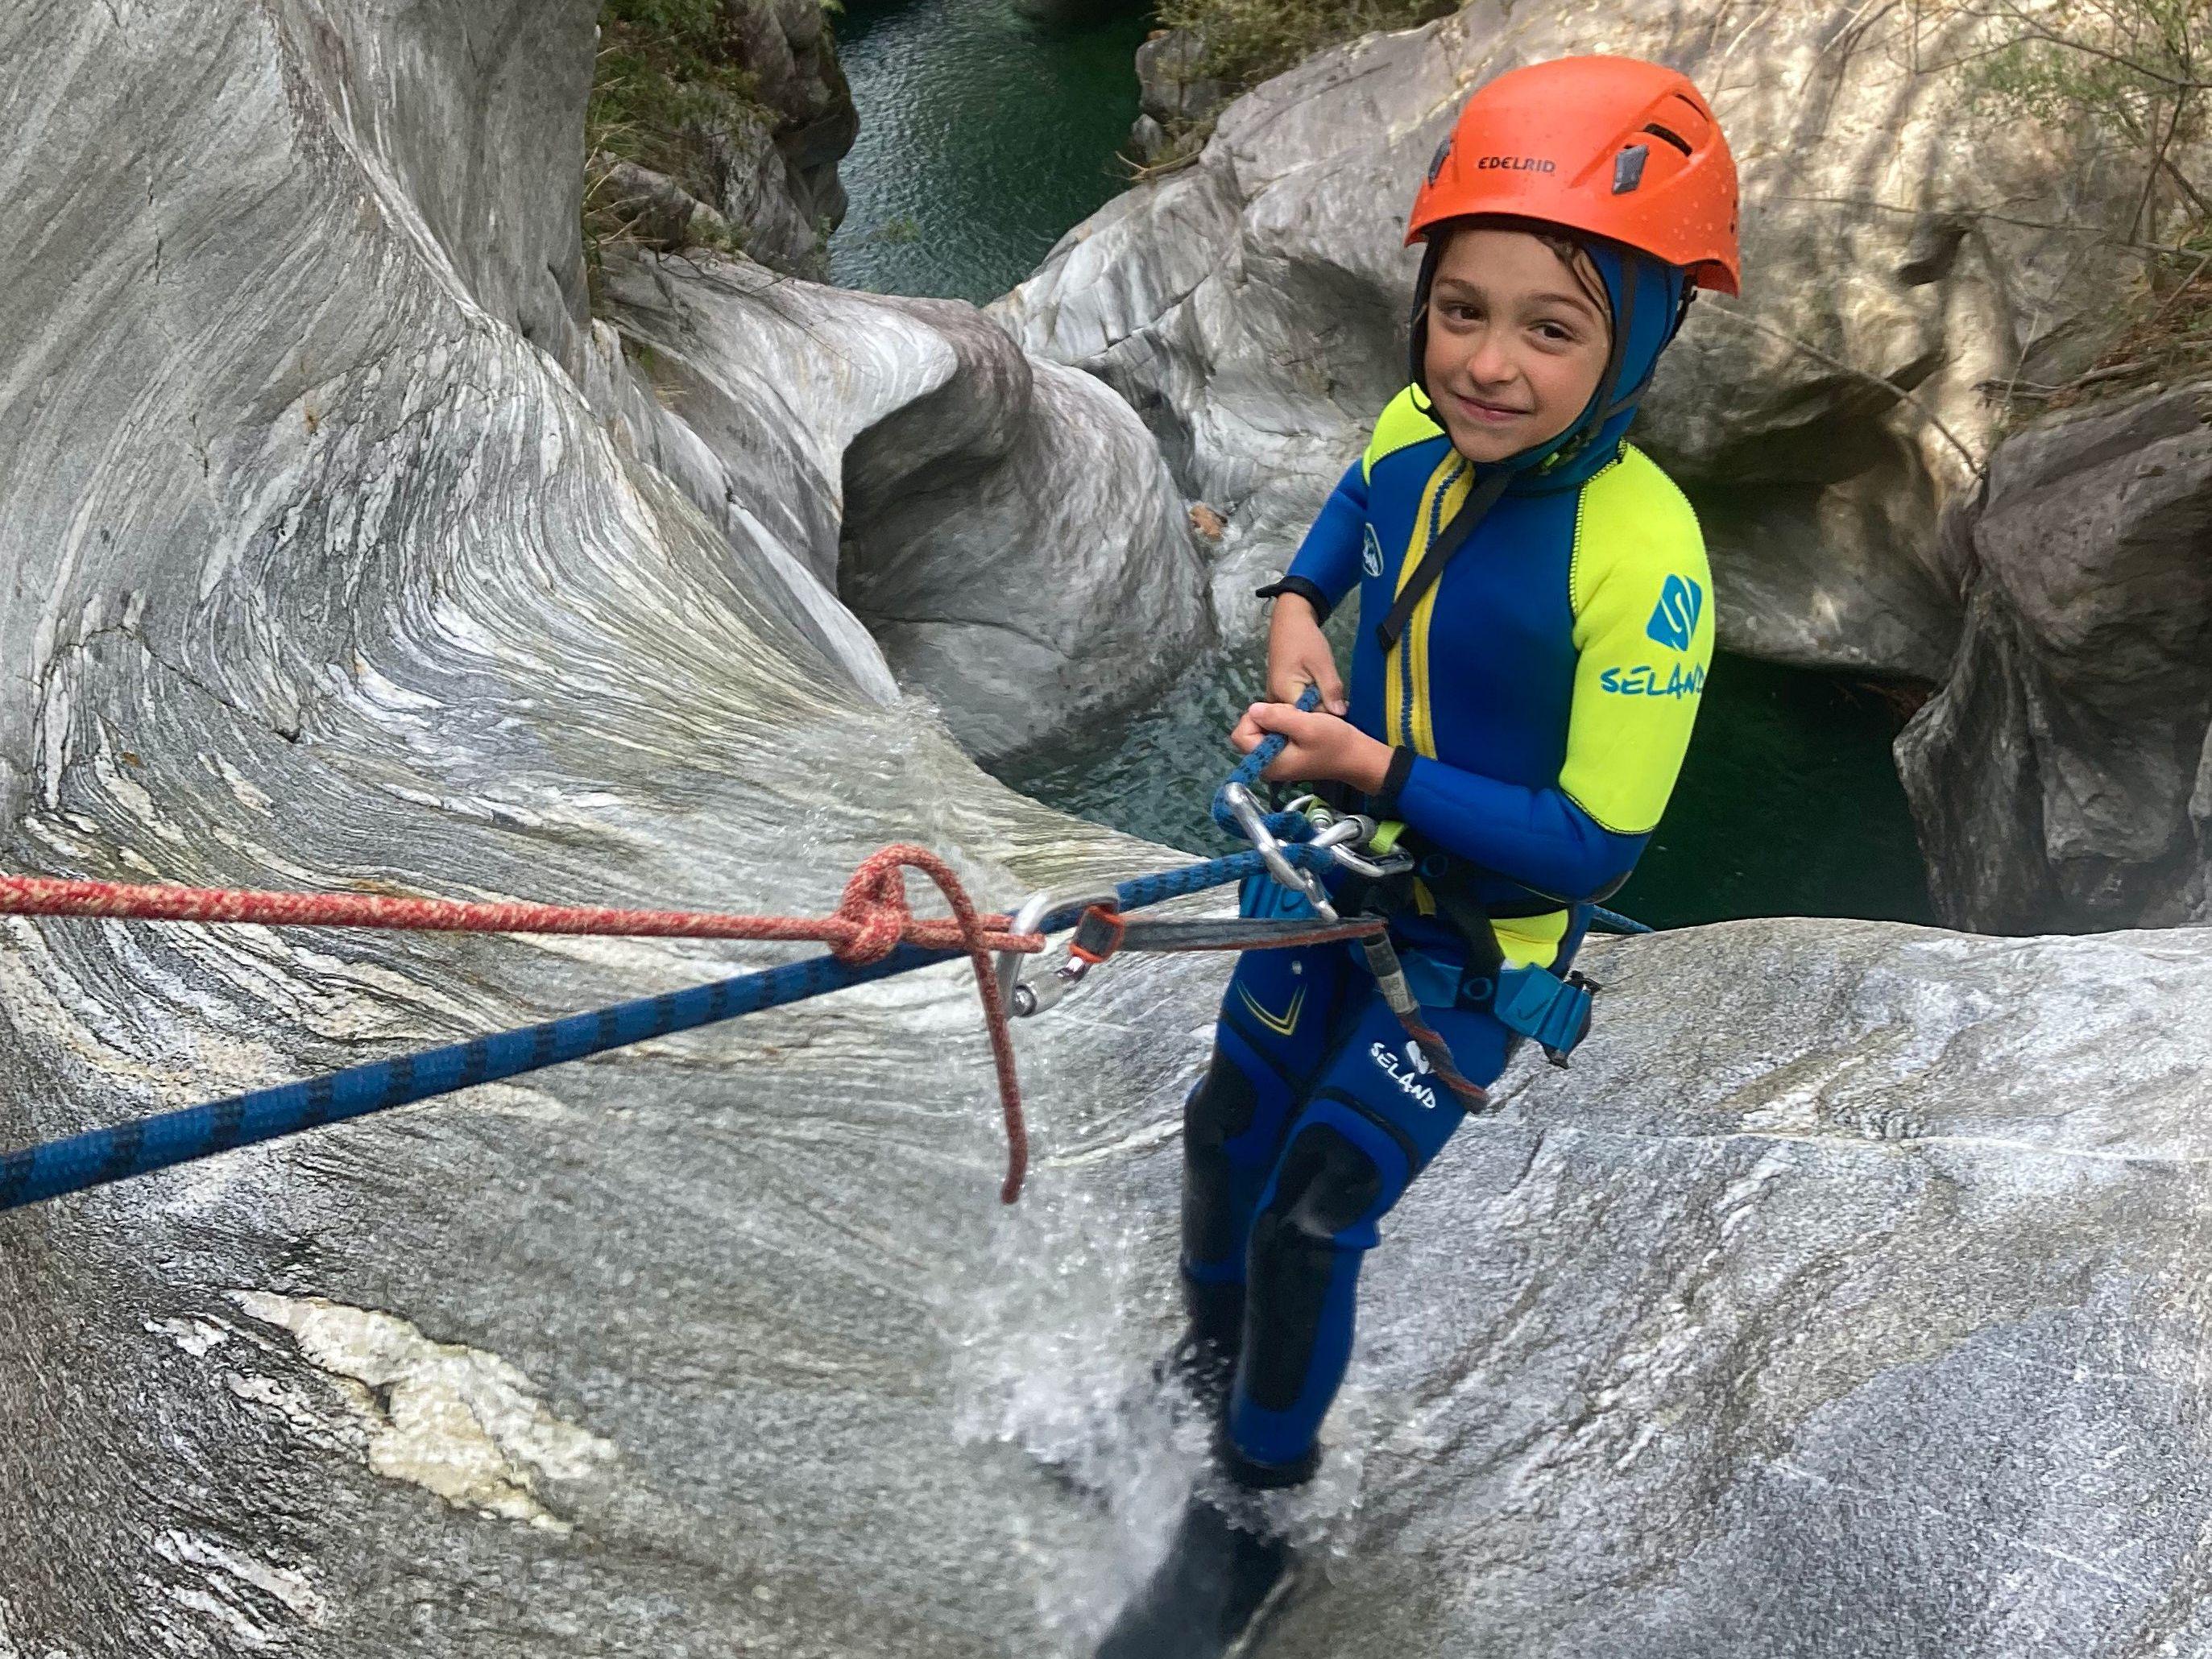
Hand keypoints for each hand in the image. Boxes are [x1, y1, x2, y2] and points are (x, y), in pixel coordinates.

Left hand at [1231, 702, 1393, 791]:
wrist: (1356, 756)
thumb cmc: (1334, 742)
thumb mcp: (1306, 726)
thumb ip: (1277, 718)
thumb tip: (1252, 710)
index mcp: (1268, 763)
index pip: (1241, 735)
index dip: (1255, 719)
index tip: (1279, 714)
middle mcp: (1266, 764)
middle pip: (1248, 731)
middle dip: (1267, 718)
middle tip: (1293, 717)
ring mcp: (1274, 760)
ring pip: (1261, 730)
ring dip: (1277, 719)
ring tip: (1300, 721)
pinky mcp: (1283, 753)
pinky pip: (1272, 733)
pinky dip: (1284, 724)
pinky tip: (1301, 725)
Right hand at [1264, 595, 1347, 714]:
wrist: (1290, 621)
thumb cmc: (1305, 638)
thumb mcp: (1323, 663)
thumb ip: (1331, 689)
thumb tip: (1340, 714)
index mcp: (1284, 694)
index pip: (1307, 717)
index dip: (1326, 716)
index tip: (1344, 711)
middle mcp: (1275, 700)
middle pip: (1302, 717)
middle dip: (1322, 713)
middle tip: (1343, 704)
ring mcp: (1276, 697)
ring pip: (1300, 712)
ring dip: (1318, 707)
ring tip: (1334, 699)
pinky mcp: (1280, 693)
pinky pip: (1296, 705)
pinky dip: (1310, 702)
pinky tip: (1323, 696)